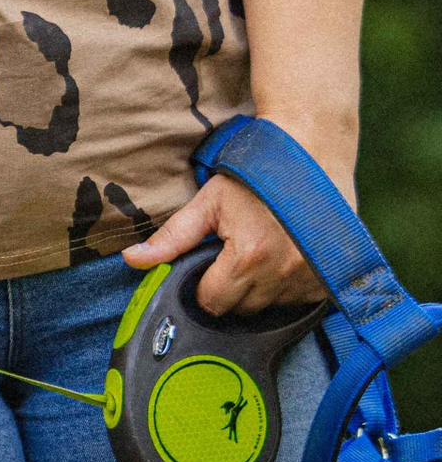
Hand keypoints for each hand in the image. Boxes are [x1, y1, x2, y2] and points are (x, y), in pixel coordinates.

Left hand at [123, 168, 330, 315]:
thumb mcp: (210, 200)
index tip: (210, 263)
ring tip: (262, 252)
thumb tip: (132, 260)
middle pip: (240, 309)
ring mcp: (310, 279)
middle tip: (236, 254)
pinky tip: (285, 258)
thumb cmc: (257, 174)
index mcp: (249, 256)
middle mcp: (282, 273)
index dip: (204, 285)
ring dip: (259, 290)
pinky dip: (286, 288)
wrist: (315, 152)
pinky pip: (296, 303)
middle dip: (231, 289)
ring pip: (268, 309)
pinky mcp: (328, 281)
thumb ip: (172, 236)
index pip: (211, 301)